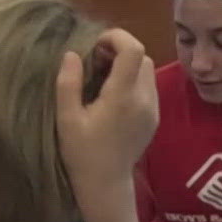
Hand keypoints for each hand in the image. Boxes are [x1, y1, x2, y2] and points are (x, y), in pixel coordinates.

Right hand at [56, 29, 157, 189]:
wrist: (106, 184)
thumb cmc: (82, 153)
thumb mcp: (66, 119)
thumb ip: (68, 83)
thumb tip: (72, 54)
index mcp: (122, 97)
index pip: (133, 50)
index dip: (116, 37)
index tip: (96, 45)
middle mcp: (143, 99)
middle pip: (142, 56)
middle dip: (120, 50)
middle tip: (96, 61)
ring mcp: (153, 109)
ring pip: (148, 70)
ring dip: (127, 64)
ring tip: (104, 77)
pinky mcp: (154, 117)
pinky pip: (149, 86)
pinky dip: (133, 80)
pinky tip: (114, 95)